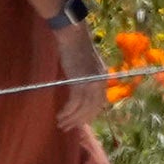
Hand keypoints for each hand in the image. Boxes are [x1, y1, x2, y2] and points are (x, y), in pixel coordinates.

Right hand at [57, 10, 109, 132]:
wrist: (72, 35)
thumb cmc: (75, 48)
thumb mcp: (85, 66)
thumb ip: (85, 79)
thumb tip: (79, 93)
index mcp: (103, 77)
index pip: (99, 102)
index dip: (89, 114)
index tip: (79, 122)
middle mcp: (100, 81)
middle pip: (93, 108)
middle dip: (80, 120)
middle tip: (68, 128)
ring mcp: (91, 82)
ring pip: (83, 107)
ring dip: (72, 118)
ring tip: (61, 124)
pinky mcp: (80, 81)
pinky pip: (75, 102)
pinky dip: (68, 111)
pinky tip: (61, 115)